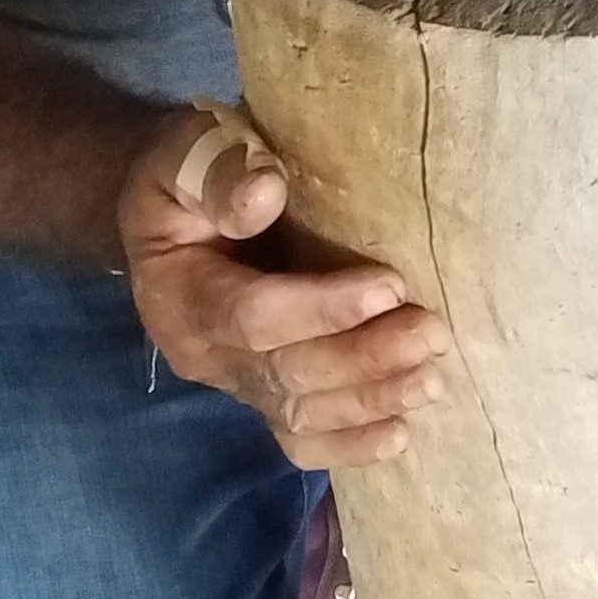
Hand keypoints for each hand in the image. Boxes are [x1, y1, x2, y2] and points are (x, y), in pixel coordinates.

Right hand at [119, 107, 449, 468]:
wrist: (166, 215)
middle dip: (363, 359)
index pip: (254, 316)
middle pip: (285, 373)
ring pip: (299, 414)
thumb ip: (217, 173)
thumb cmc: (182, 173)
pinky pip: (300, 439)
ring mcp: (232, 381)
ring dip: (369, 401)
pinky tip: (400, 434)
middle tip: (432, 334)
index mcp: (179, 293)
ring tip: (431, 379)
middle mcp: (203, 352)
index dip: (323, 308)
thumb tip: (265, 193)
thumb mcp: (185, 154)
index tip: (391, 288)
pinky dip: (350, 444)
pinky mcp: (260, 394)